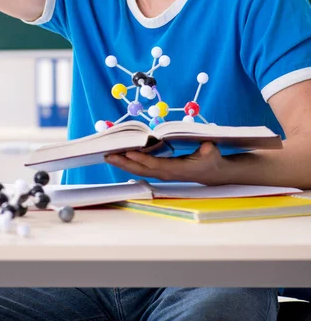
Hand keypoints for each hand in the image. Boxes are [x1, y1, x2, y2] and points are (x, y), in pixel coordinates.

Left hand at [105, 142, 226, 184]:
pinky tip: (122, 157)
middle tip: (108, 156)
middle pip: (141, 169)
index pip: (155, 164)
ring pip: (140, 170)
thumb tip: (206, 147)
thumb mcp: (212, 153)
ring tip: (109, 156)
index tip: (128, 152)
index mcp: (176, 169)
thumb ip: (208, 151)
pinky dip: (131, 162)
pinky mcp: (161, 170)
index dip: (141, 159)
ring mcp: (162, 173)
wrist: (213, 172)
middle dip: (124, 163)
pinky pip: (142, 168)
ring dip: (124, 163)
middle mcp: (166, 173)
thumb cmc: (211, 160)